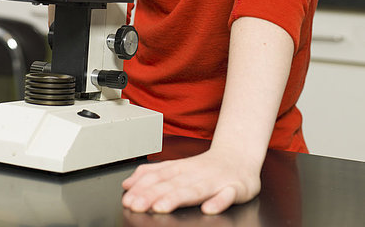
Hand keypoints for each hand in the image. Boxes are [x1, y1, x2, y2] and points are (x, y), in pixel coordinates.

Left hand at [122, 149, 260, 214]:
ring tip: (162, 207)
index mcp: (181, 169)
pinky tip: (209, 209)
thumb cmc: (205, 167)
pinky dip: (219, 201)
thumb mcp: (177, 167)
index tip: (128, 198)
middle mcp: (196, 174)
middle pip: (172, 185)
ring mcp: (215, 181)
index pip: (159, 177)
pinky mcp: (235, 189)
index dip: (142, 188)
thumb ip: (153, 174)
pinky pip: (228, 195)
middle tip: (137, 205)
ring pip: (195, 190)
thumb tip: (128, 183)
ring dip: (177, 197)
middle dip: (153, 195)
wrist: (238, 157)